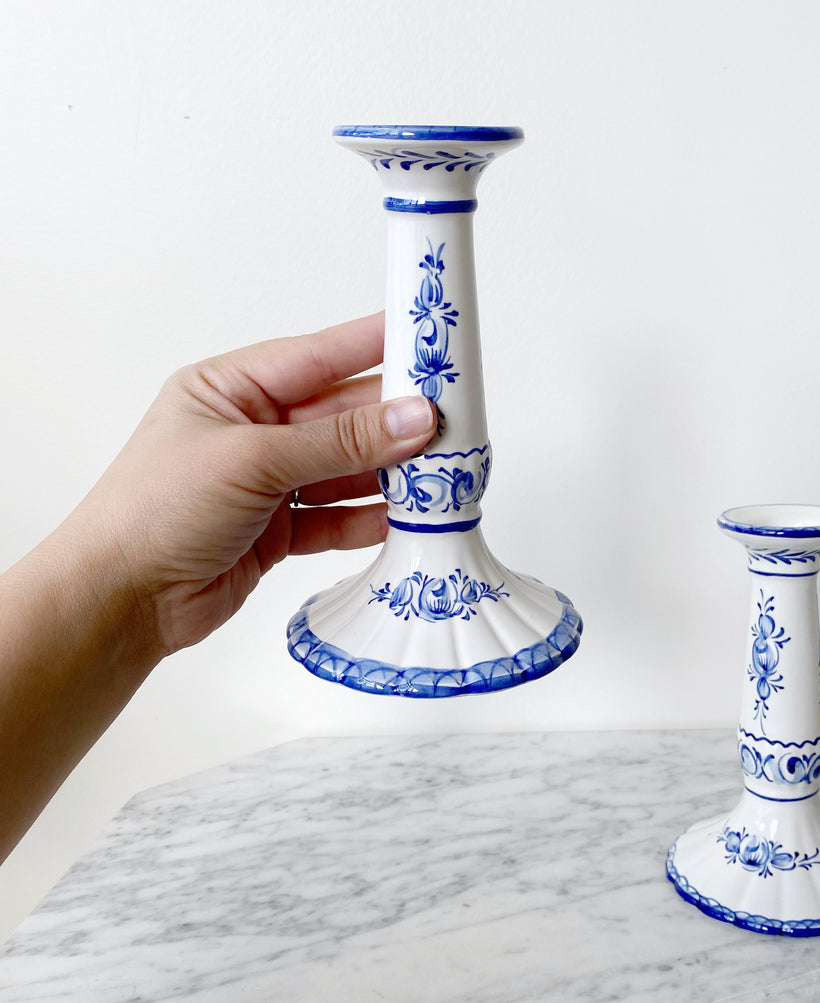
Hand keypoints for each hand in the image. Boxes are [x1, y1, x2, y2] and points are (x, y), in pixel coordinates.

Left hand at [68, 312, 435, 655]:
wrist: (120, 601)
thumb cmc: (156, 511)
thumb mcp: (253, 460)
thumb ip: (340, 442)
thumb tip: (413, 419)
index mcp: (232, 390)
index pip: (318, 356)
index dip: (374, 345)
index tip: (425, 337)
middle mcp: (253, 431)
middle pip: (341, 416)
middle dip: (393, 420)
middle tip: (452, 419)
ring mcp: (267, 483)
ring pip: (345, 469)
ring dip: (389, 473)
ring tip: (440, 471)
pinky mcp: (279, 531)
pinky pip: (337, 517)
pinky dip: (368, 519)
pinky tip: (402, 518)